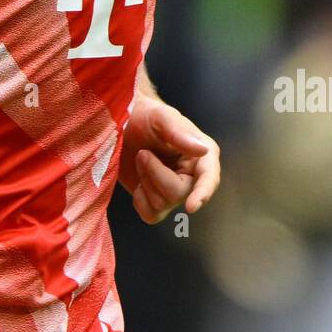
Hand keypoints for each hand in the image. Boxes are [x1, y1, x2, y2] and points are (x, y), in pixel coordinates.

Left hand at [120, 97, 220, 225]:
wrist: (123, 124)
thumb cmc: (146, 116)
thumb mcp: (161, 117)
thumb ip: (179, 132)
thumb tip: (203, 150)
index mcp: (202, 155)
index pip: (209, 178)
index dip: (202, 193)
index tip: (190, 206)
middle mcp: (193, 176)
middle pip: (179, 193)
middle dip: (155, 174)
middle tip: (142, 153)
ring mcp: (174, 190)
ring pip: (162, 205)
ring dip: (145, 181)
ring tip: (141, 158)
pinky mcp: (157, 201)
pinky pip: (150, 215)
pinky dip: (140, 200)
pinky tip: (138, 181)